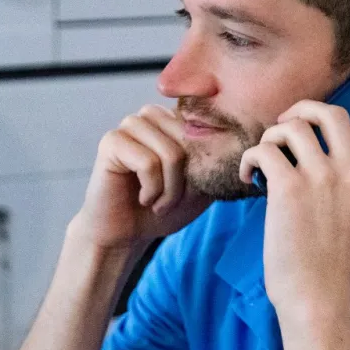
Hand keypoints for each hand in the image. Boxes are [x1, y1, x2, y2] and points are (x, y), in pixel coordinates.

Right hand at [74, 104, 210, 249]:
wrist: (128, 233)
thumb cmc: (166, 208)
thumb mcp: (203, 185)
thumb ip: (218, 162)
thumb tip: (238, 148)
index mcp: (175, 119)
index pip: (207, 129)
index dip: (205, 167)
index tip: (191, 192)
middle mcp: (153, 115)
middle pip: (191, 143)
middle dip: (187, 181)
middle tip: (172, 202)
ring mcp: (131, 124)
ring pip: (172, 154)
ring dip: (170, 190)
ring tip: (158, 203)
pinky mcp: (112, 141)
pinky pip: (148, 163)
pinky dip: (152, 190)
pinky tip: (143, 199)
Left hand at [239, 93, 349, 324]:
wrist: (318, 298)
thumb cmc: (344, 272)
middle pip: (333, 115)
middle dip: (307, 108)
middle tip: (292, 120)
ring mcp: (320, 178)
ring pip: (294, 127)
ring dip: (274, 134)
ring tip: (266, 152)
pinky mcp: (288, 188)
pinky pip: (266, 152)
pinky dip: (252, 158)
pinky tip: (249, 174)